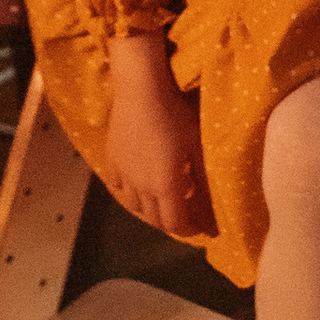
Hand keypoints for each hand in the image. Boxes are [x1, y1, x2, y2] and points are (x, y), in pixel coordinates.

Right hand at [103, 30, 210, 238]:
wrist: (140, 89)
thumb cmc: (175, 115)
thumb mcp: (196, 146)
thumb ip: (201, 177)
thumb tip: (208, 202)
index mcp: (166, 186)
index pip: (175, 224)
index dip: (188, 230)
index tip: (200, 227)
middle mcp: (141, 187)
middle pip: (154, 219)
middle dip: (170, 222)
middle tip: (184, 215)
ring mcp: (123, 174)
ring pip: (134, 205)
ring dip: (150, 209)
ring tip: (162, 199)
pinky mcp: (110, 158)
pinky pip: (118, 185)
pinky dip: (129, 190)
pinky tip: (137, 181)